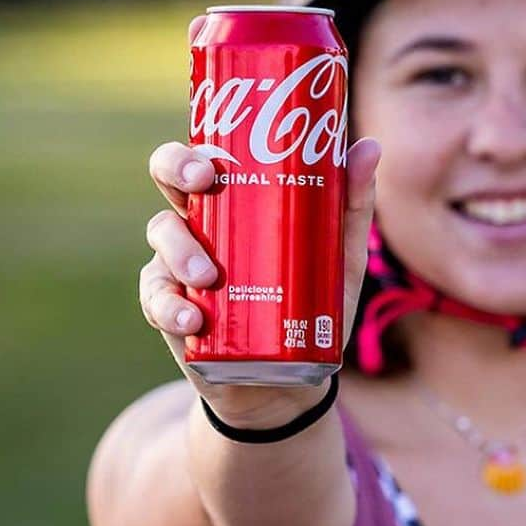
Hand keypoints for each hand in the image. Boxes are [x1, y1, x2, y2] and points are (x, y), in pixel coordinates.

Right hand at [139, 129, 380, 427]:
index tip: (213, 161)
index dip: (194, 149)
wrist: (289, 380)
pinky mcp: (170, 310)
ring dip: (180, 251)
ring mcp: (178, 266)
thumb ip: (351, 203)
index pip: (202, 157)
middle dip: (174, 172)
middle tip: (201, 185)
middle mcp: (200, 223)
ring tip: (208, 276)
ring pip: (162, 238)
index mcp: (232, 200)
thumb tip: (369, 146)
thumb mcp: (338, 256)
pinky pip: (156, 300)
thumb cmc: (311, 304)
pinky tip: (192, 318)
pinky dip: (170, 308)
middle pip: (167, 178)